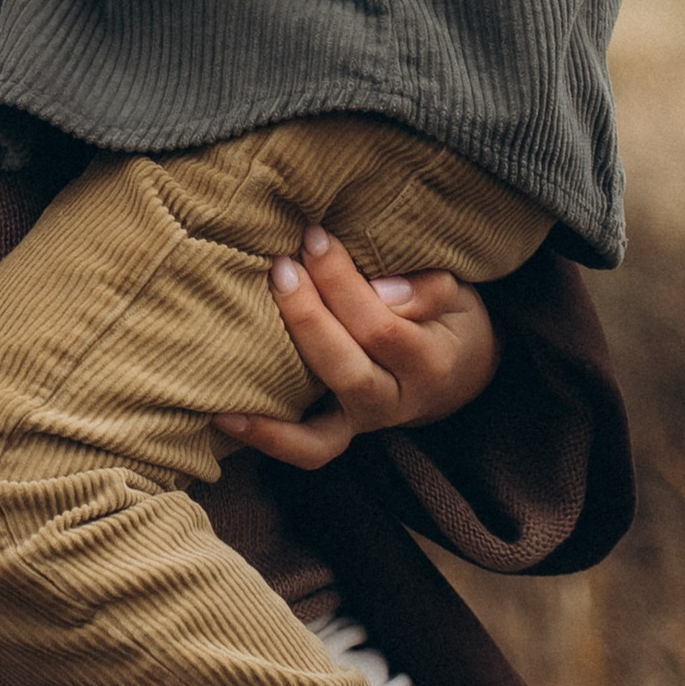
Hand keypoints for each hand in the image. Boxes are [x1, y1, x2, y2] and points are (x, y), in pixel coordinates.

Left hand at [215, 226, 499, 469]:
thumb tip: (383, 289)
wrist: (460, 373)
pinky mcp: (341, 432)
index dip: (342, 282)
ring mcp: (364, 422)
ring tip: (241, 327)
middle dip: (307, 314)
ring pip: (322, 419)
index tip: (314, 236)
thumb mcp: (458, 295)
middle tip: (281, 265)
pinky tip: (224, 413)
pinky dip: (267, 438)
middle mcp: (396, 401)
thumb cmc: (449, 318)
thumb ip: (430, 289)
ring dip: (277, 374)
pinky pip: (306, 449)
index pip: (380, 326)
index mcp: (429, 361)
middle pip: (346, 367)